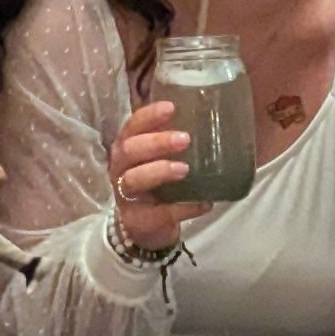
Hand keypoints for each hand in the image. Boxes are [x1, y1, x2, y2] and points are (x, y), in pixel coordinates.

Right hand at [106, 94, 207, 258]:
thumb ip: (174, 142)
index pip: (131, 127)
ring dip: (159, 171)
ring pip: (134, 179)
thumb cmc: (156, 184)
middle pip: (129, 150)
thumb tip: (213, 119)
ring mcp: (126, 196)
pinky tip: (204, 202)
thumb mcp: (159, 160)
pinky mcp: (138, 220)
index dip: (148, 116)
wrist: (146, 228)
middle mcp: (121, 169)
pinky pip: (160, 213)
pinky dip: (184, 207)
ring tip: (185, 169)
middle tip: (184, 139)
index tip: (171, 108)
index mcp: (127, 149)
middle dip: (155, 142)